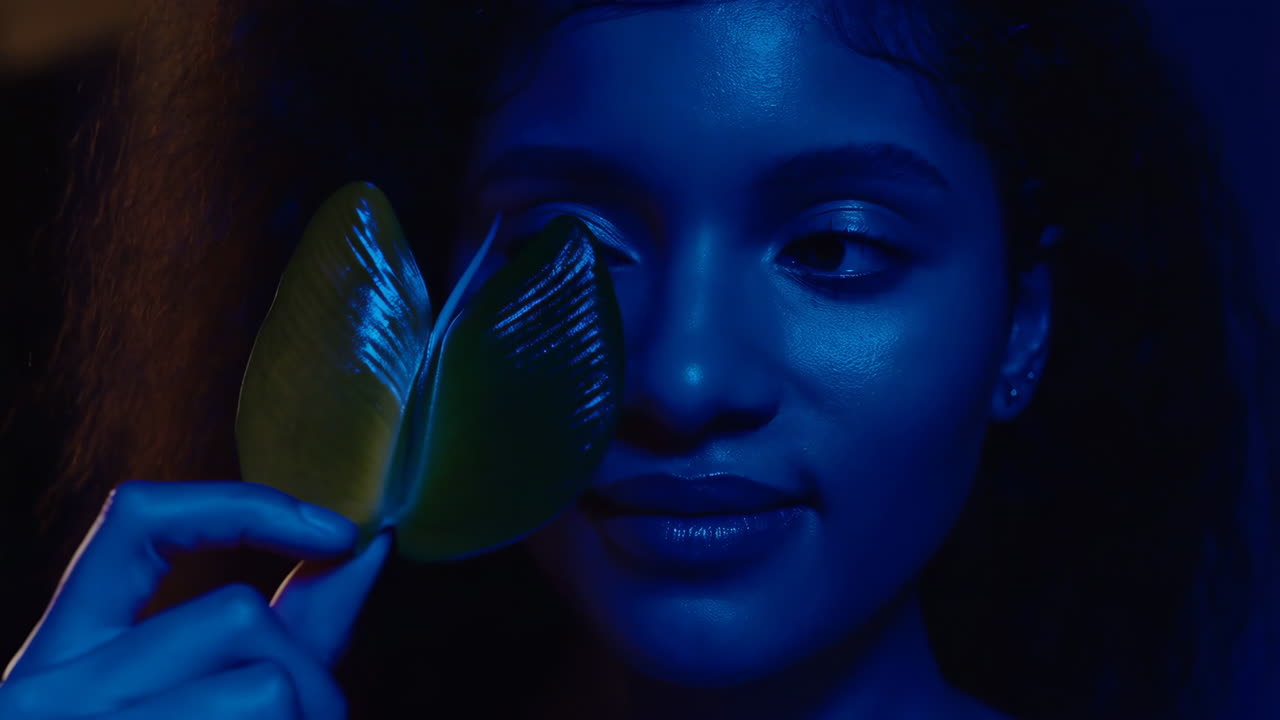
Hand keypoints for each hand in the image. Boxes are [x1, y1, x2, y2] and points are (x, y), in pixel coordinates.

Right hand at [0, 479, 391, 718]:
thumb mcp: (205, 704)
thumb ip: (290, 631)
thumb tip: (366, 546)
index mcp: (63, 657)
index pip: (137, 519)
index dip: (245, 507)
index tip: (335, 532)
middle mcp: (46, 691)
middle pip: (238, 614)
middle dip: (310, 675)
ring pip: (266, 681)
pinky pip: (266, 715)